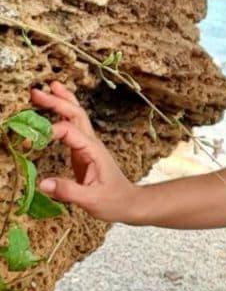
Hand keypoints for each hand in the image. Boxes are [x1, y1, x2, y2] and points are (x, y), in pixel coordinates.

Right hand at [29, 81, 145, 222]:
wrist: (128, 203)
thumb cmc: (114, 201)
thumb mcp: (91, 200)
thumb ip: (68, 191)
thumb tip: (42, 183)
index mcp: (93, 151)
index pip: (70, 132)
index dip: (50, 131)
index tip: (31, 141)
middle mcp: (91, 143)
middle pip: (75, 115)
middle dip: (57, 102)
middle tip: (36, 92)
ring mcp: (88, 146)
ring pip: (76, 117)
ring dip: (63, 102)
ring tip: (49, 87)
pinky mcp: (83, 152)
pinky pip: (72, 128)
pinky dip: (63, 115)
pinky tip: (55, 109)